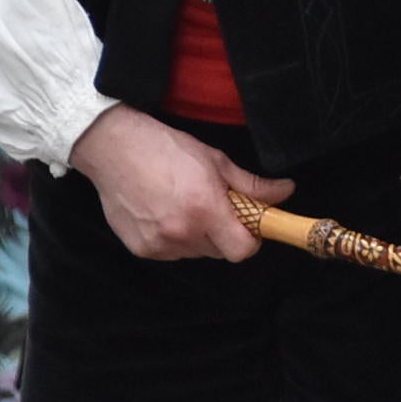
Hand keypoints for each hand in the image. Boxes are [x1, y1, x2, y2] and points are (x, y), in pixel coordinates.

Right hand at [69, 104, 291, 262]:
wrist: (114, 148)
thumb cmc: (166, 149)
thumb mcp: (216, 161)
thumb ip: (252, 184)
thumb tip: (286, 192)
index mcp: (205, 209)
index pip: (242, 250)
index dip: (251, 241)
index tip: (251, 226)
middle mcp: (181, 232)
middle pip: (221, 252)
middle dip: (226, 234)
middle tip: (217, 208)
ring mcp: (158, 244)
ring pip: (196, 253)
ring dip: (200, 237)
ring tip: (187, 206)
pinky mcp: (140, 249)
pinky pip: (172, 253)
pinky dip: (176, 239)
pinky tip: (166, 213)